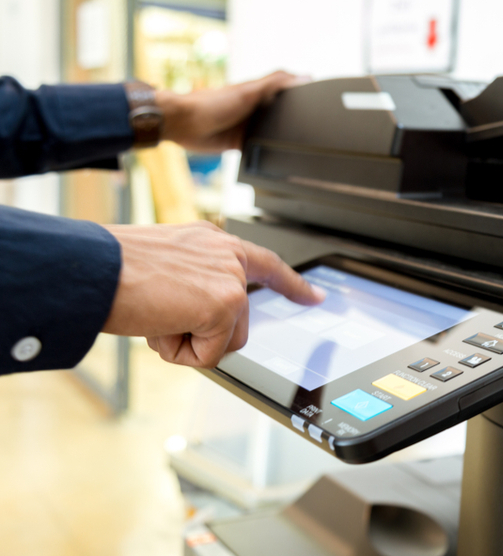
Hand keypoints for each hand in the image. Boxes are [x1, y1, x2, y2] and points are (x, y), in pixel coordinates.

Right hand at [102, 221, 324, 367]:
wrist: (92, 269)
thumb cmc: (111, 269)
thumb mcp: (163, 267)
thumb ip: (193, 284)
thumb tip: (199, 317)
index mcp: (212, 241)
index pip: (264, 263)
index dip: (291, 285)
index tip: (315, 297)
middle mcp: (228, 254)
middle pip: (238, 321)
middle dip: (202, 334)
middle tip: (160, 313)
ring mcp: (231, 279)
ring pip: (225, 341)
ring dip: (187, 342)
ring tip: (155, 314)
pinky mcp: (226, 304)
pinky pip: (210, 356)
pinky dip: (181, 353)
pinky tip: (159, 324)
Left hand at [156, 71, 309, 152]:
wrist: (185, 125)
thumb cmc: (212, 103)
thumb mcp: (248, 91)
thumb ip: (274, 84)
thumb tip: (303, 76)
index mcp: (258, 93)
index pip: (285, 89)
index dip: (301, 90)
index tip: (319, 94)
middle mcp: (254, 109)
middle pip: (280, 112)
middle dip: (295, 117)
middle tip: (315, 123)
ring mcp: (247, 126)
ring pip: (271, 131)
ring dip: (281, 136)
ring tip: (301, 142)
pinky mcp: (240, 143)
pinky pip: (258, 148)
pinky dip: (266, 152)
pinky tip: (275, 156)